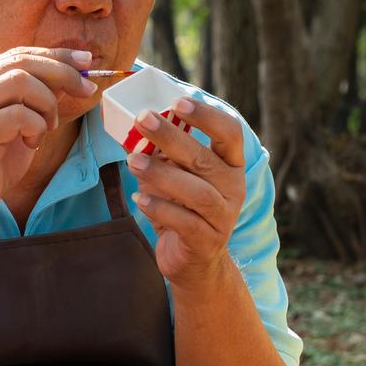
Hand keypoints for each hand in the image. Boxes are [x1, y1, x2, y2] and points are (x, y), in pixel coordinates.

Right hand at [0, 47, 95, 235]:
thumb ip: (33, 102)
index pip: (16, 54)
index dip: (54, 55)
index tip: (85, 61)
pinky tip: (32, 144)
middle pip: (20, 62)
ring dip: (47, 104)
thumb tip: (67, 77)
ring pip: (20, 82)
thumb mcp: (14, 129)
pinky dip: (37, 126)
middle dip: (62, 72)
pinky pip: (18, 115)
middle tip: (86, 89)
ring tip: (46, 128)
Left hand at [129, 98, 247, 289]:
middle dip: (172, 137)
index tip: (178, 102)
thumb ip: (162, 153)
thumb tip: (132, 122)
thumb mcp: (176, 176)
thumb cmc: (183, 209)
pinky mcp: (207, 241)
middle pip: (205, 159)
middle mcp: (233, 188)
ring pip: (197, 192)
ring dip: (162, 174)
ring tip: (133, 162)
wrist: (194, 262)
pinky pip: (184, 222)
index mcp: (230, 165)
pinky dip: (160, 208)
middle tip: (142, 119)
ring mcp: (223, 216)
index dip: (207, 116)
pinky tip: (139, 199)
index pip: (230, 133)